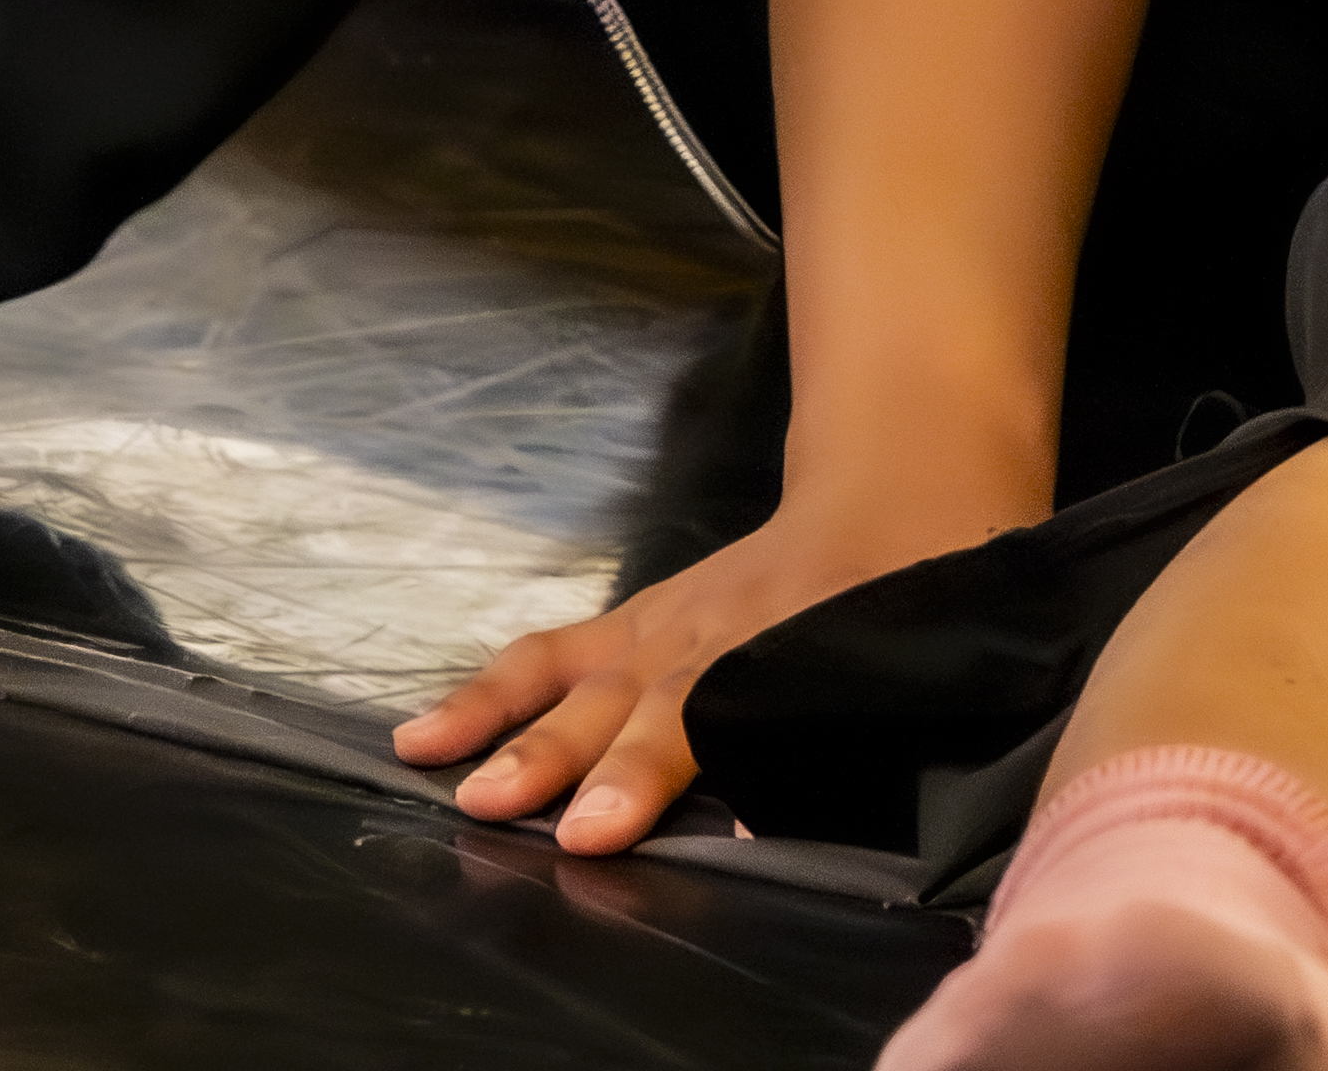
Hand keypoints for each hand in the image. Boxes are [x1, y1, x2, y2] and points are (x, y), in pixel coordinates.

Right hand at [394, 468, 1021, 855]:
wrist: (903, 496)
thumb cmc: (910, 606)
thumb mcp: (910, 677)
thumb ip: (836, 745)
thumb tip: (762, 824)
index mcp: (765, 660)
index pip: (690, 722)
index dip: (637, 776)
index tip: (592, 831)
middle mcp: (696, 640)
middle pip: (609, 703)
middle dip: (546, 758)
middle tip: (483, 807)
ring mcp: (660, 622)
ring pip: (563, 666)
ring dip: (489, 714)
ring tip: (417, 754)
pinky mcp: (641, 617)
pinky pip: (558, 649)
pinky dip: (496, 685)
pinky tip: (442, 723)